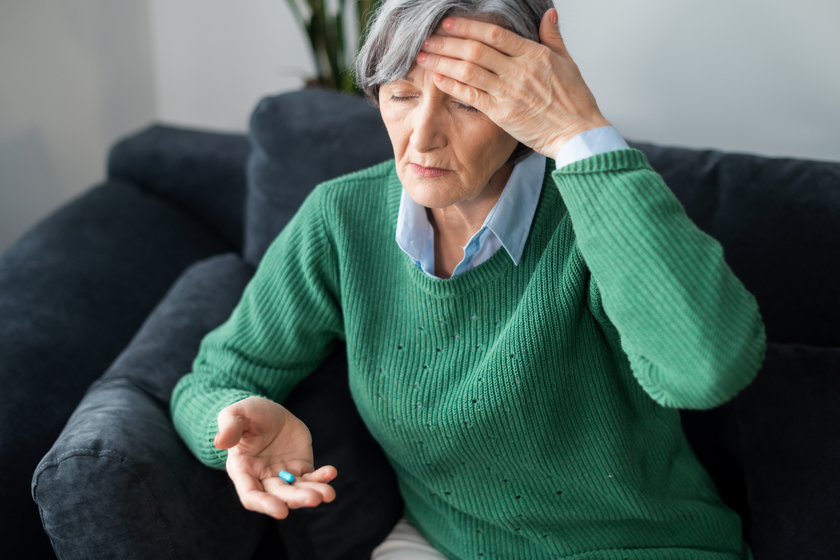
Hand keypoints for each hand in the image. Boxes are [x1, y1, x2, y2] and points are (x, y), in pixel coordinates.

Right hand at [215, 396, 336, 519]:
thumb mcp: (236, 413)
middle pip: (279, 496)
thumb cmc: (248, 414)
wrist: (269, 412)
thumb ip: (230, 426)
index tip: (281, 511)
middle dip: (296, 499)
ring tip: (328, 494)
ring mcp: (283, 475)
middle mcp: (263, 478)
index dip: (265, 504)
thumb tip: (221, 441)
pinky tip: (331, 472)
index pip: (251, 495)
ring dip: (313, 493)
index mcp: (243, 470)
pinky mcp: (300, 468)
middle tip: (314, 499)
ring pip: (298, 490)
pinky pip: (311, 477)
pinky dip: (322, 477)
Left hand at [416, 8, 611, 158]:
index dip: (468, 26)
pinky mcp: (502, 114)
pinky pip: (471, 96)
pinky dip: (452, 87)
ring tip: (424, 56)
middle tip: (427, 38)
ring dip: (443, 62)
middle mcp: (519, 72)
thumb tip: (548, 14)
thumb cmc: (574, 101)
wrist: (577, 133)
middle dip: (447, 42)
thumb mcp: (568, 63)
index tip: (448, 22)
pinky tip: (436, 79)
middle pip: (475, 50)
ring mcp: (509, 93)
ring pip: (469, 71)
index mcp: (534, 55)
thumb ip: (553, 37)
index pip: (495, 35)